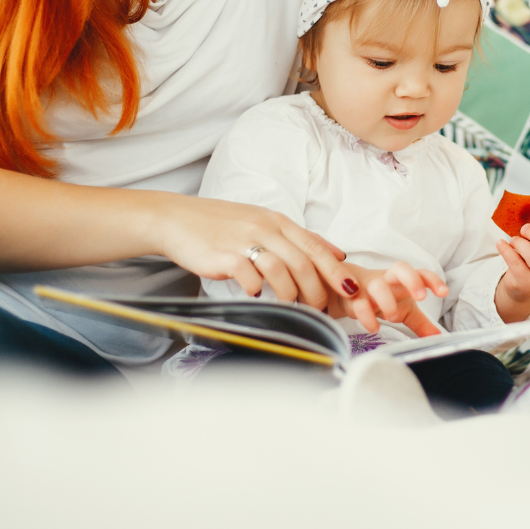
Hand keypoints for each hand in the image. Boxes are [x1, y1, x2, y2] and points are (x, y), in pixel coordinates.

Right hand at [156, 195, 379, 330]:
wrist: (177, 218)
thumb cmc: (222, 224)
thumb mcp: (264, 221)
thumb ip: (299, 238)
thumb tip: (337, 252)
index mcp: (277, 221)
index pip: (315, 246)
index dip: (336, 270)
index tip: (352, 290)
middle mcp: (265, 228)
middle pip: (303, 262)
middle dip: (318, 290)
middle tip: (321, 310)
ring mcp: (244, 240)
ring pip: (281, 269)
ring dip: (292, 294)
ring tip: (292, 307)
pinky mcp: (223, 255)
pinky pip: (249, 275)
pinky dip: (258, 290)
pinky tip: (256, 295)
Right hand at [327, 261, 447, 336]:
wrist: (349, 289)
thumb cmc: (385, 298)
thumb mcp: (406, 310)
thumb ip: (422, 323)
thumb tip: (438, 338)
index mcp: (403, 280)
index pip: (421, 273)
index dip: (433, 280)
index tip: (443, 292)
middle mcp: (387, 279)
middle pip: (400, 268)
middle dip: (412, 280)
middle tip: (421, 297)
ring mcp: (369, 286)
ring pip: (377, 286)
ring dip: (387, 300)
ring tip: (392, 317)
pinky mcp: (353, 297)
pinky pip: (358, 303)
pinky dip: (366, 316)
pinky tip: (375, 327)